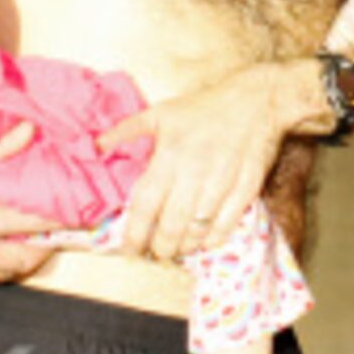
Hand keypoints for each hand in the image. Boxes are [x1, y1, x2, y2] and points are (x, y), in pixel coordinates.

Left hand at [97, 63, 298, 262]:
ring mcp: (221, 182)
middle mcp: (193, 172)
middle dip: (160, 248)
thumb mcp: (161, 112)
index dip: (135, 233)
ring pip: (198, 229)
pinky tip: (204, 241)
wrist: (256, 101)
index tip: (129, 248)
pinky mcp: (245, 188)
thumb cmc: (205, 107)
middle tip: (155, 253)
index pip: (145, 206)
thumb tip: (97, 145)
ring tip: (177, 250)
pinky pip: (227, 224)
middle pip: (171, 225)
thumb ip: (127, 130)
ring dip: (185, 246)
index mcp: (169, 155)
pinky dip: (213, 239)